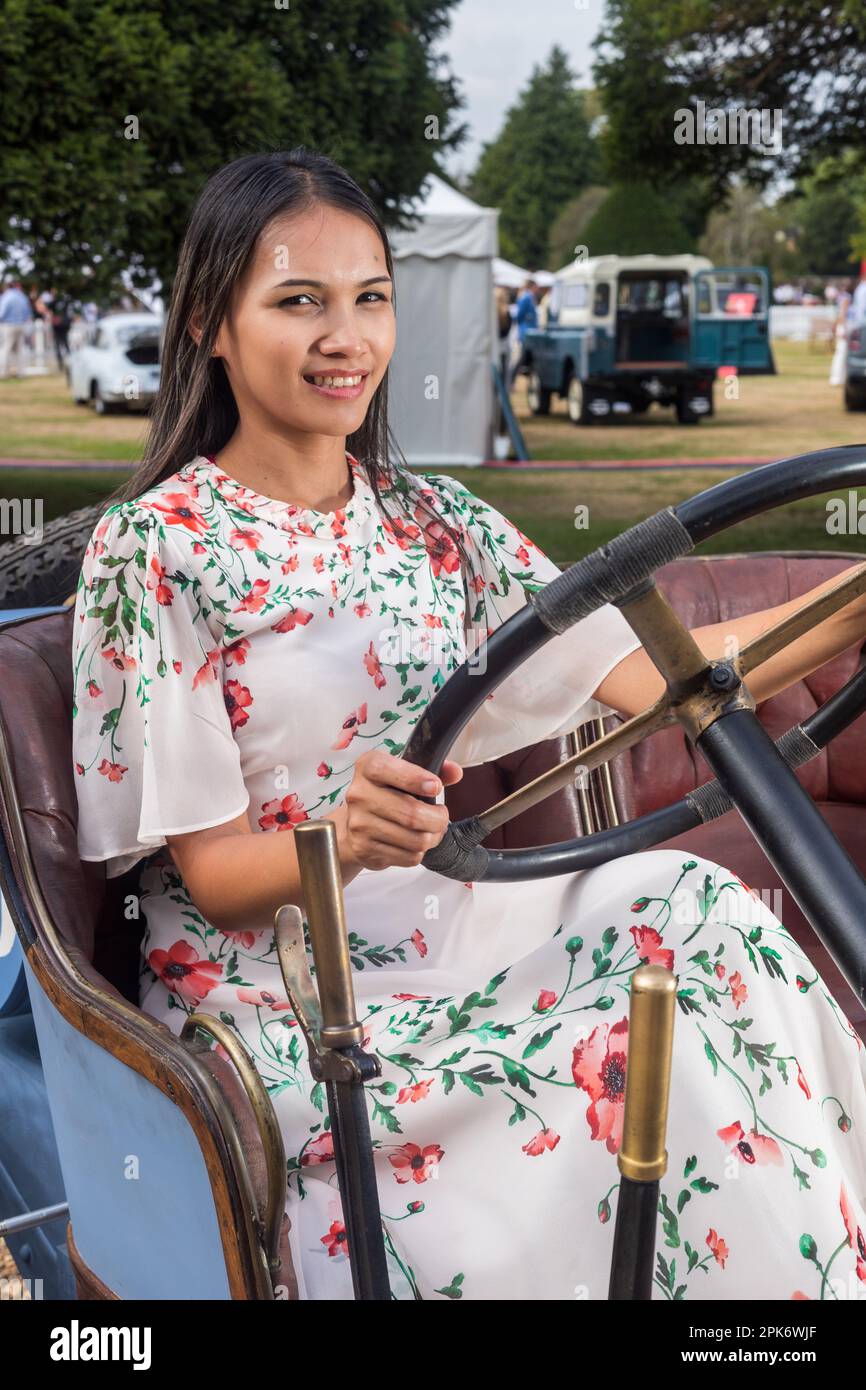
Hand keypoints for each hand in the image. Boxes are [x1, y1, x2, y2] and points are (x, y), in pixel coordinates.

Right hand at [340, 750, 462, 870]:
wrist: (354, 822)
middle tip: (442, 817)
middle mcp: (359, 794)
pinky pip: (408, 856)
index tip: (436, 786)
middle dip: (438, 818)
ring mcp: (359, 824)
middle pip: (412, 814)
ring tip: (432, 831)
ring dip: (432, 837)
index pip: (391, 771)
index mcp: (368, 767)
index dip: (417, 779)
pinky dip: (419, 852)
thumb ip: (432, 768)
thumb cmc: (385, 793)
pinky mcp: (364, 849)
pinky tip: (414, 843)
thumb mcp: (404, 772)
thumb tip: (455, 772)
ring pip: (415, 840)